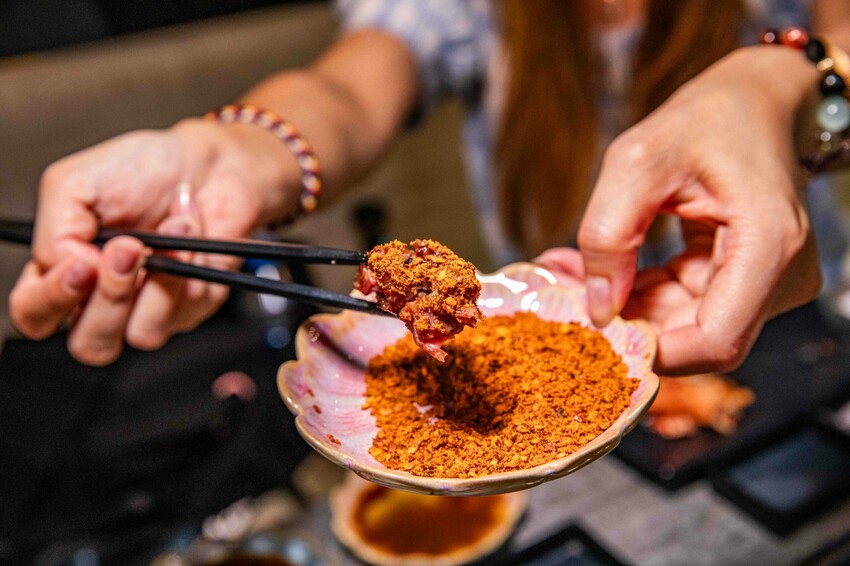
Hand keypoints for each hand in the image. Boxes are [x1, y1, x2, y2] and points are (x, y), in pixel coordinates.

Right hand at [9, 118, 294, 365]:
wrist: (208, 162)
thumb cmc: (144, 169)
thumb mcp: (76, 182)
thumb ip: (55, 232)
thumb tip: (67, 271)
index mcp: (65, 272)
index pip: (36, 315)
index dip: (52, 300)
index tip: (82, 265)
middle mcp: (105, 299)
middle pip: (91, 345)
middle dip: (112, 298)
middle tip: (130, 248)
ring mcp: (150, 308)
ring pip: (144, 335)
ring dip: (163, 274)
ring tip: (172, 227)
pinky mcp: (193, 306)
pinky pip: (189, 308)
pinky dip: (195, 261)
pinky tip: (192, 230)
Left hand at [578, 47, 821, 374]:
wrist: (753, 102)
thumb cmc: (705, 120)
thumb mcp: (637, 161)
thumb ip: (608, 234)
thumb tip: (598, 309)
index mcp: (767, 244)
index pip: (715, 341)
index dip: (652, 348)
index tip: (594, 328)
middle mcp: (782, 275)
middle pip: (696, 337)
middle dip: (629, 322)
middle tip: (568, 293)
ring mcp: (770, 282)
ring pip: (687, 325)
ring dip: (631, 305)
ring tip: (578, 269)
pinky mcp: (751, 281)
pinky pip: (690, 306)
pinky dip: (645, 292)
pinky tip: (611, 267)